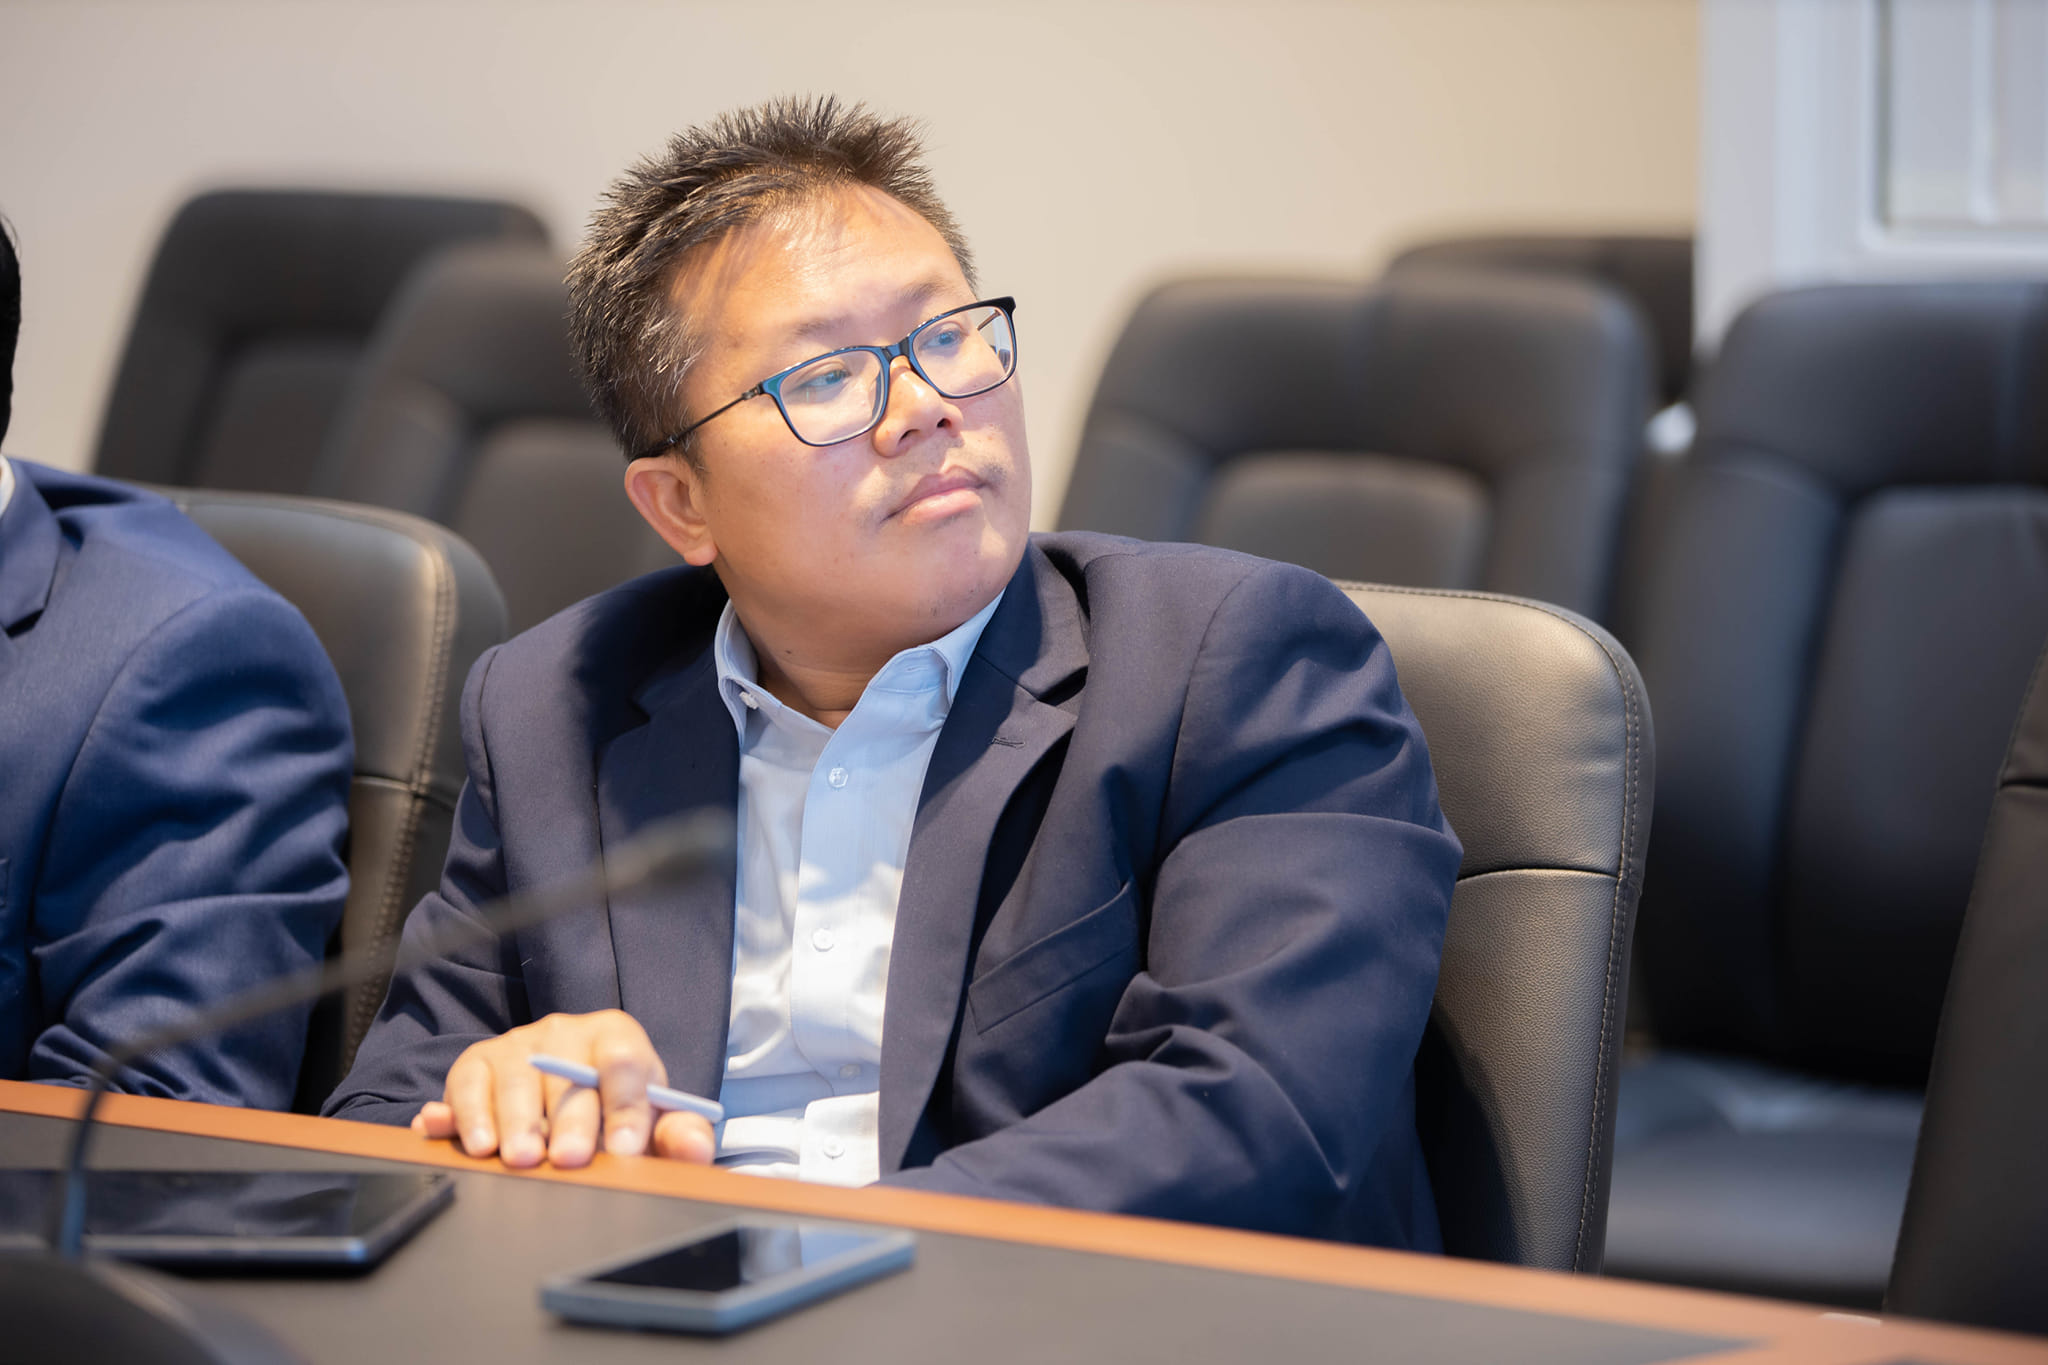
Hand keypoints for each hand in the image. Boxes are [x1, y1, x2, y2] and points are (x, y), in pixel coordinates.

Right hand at [409, 1010, 714, 1169]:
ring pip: (513, 1081)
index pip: (624, 1060)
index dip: (626, 1104)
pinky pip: (464, 1086)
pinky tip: (458, 1137)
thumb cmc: (616, 1107)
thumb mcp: (654, 1118)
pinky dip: (459, 1113)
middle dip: (569, 1120)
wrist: (570, 1090)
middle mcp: (564, 1033)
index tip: (626, 1147)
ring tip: (518, 1158)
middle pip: (566, 1074)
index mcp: (615, 1036)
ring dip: (514, 1122)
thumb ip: (679, 1134)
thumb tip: (697, 1149)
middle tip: (569, 1158)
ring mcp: (516, 1046)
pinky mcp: (474, 1064)